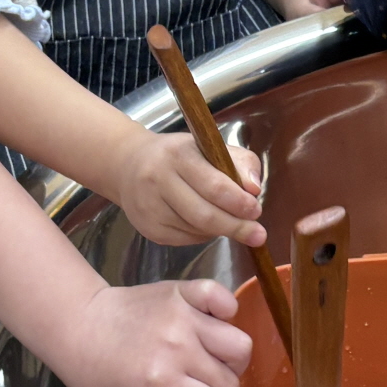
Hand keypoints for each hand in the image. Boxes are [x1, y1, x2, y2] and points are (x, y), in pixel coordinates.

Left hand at [49, 278, 251, 386]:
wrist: (76, 324)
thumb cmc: (96, 375)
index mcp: (162, 383)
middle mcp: (179, 348)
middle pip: (230, 382)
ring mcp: (184, 316)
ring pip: (239, 344)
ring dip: (233, 363)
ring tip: (215, 368)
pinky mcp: (183, 291)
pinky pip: (223, 298)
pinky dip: (227, 312)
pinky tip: (214, 328)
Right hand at [116, 129, 266, 248]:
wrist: (128, 164)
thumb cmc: (180, 155)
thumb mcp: (210, 147)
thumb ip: (240, 162)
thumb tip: (254, 188)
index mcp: (178, 155)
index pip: (214, 185)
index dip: (238, 202)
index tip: (256, 210)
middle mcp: (158, 180)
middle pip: (204, 215)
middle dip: (236, 226)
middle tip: (257, 234)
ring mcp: (150, 207)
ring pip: (196, 230)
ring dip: (221, 230)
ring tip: (232, 222)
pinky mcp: (148, 228)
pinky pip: (186, 239)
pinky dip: (204, 235)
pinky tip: (207, 225)